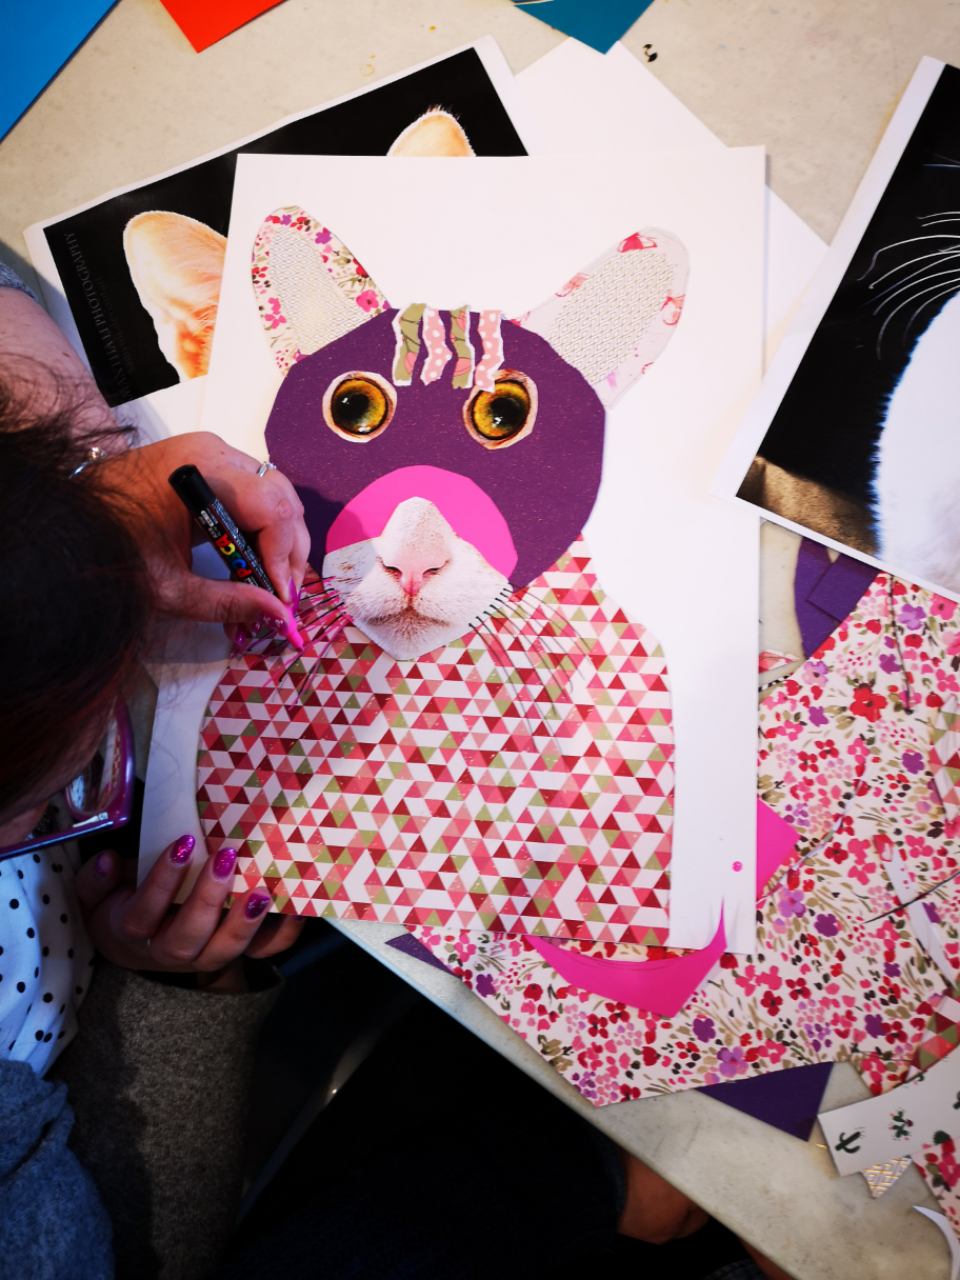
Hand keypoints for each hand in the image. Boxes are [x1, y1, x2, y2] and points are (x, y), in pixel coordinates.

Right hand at [73, 836, 302, 976]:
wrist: (142, 942)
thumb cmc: (124, 904)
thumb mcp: (97, 894)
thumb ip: (95, 880)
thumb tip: (107, 861)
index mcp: (135, 932)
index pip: (144, 915)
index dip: (162, 882)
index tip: (183, 844)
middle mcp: (172, 950)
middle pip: (188, 939)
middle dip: (207, 900)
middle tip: (225, 858)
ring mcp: (207, 954)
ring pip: (225, 952)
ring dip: (245, 923)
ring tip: (261, 890)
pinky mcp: (237, 951)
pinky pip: (263, 952)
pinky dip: (283, 933)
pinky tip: (297, 906)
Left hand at [99, 431, 308, 638]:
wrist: (66, 524)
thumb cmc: (109, 551)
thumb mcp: (167, 588)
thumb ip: (227, 602)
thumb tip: (277, 614)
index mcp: (201, 474)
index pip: (273, 509)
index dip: (284, 557)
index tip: (280, 597)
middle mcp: (213, 453)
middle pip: (281, 498)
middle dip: (289, 550)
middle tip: (283, 595)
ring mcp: (210, 454)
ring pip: (274, 495)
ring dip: (279, 540)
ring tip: (270, 582)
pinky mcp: (206, 465)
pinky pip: (253, 493)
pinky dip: (260, 528)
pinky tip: (253, 562)